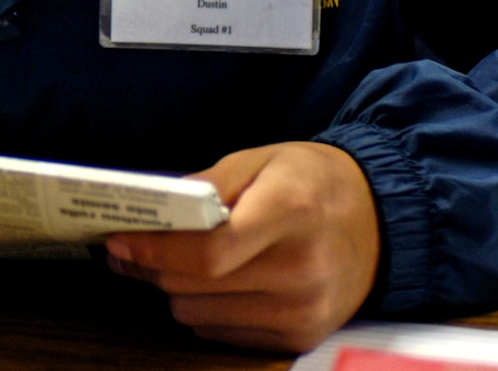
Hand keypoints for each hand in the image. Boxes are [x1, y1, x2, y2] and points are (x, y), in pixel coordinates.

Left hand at [104, 141, 379, 352]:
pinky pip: (221, 333)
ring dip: (175, 290)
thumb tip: (151, 211)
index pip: (210, 252)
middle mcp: (302, 270)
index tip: (117, 242)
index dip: (155, 252)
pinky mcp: (300, 338)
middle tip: (127, 249)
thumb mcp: (260, 160)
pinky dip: (204, 309)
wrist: (379, 221)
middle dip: (151, 267)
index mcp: (291, 212)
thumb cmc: (310, 182)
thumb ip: (205, 184)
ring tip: (173, 263)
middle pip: (196, 286)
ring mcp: (304, 312)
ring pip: (198, 314)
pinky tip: (212, 283)